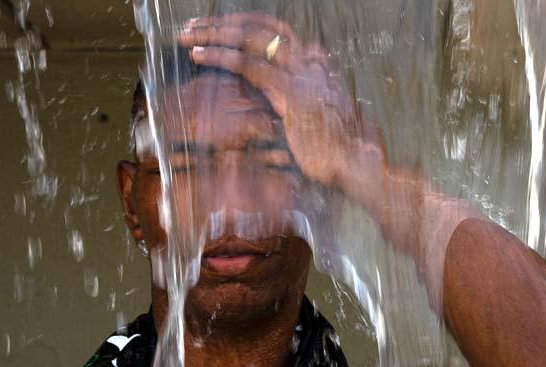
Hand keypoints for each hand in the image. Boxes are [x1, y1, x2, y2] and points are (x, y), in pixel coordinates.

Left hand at [178, 12, 383, 189]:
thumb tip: (272, 103)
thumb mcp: (312, 119)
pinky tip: (198, 55)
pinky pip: (249, 64)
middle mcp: (310, 60)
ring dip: (214, 34)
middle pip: (260, 27)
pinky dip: (219, 56)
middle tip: (194, 25)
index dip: (241, 25)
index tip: (216, 29)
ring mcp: (302, 73)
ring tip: (188, 35)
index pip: (273, 30)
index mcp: (315, 63)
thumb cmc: (336, 150)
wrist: (358, 163)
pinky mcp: (293, 91)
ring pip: (250, 38)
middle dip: (223, 23)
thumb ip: (291, 103)